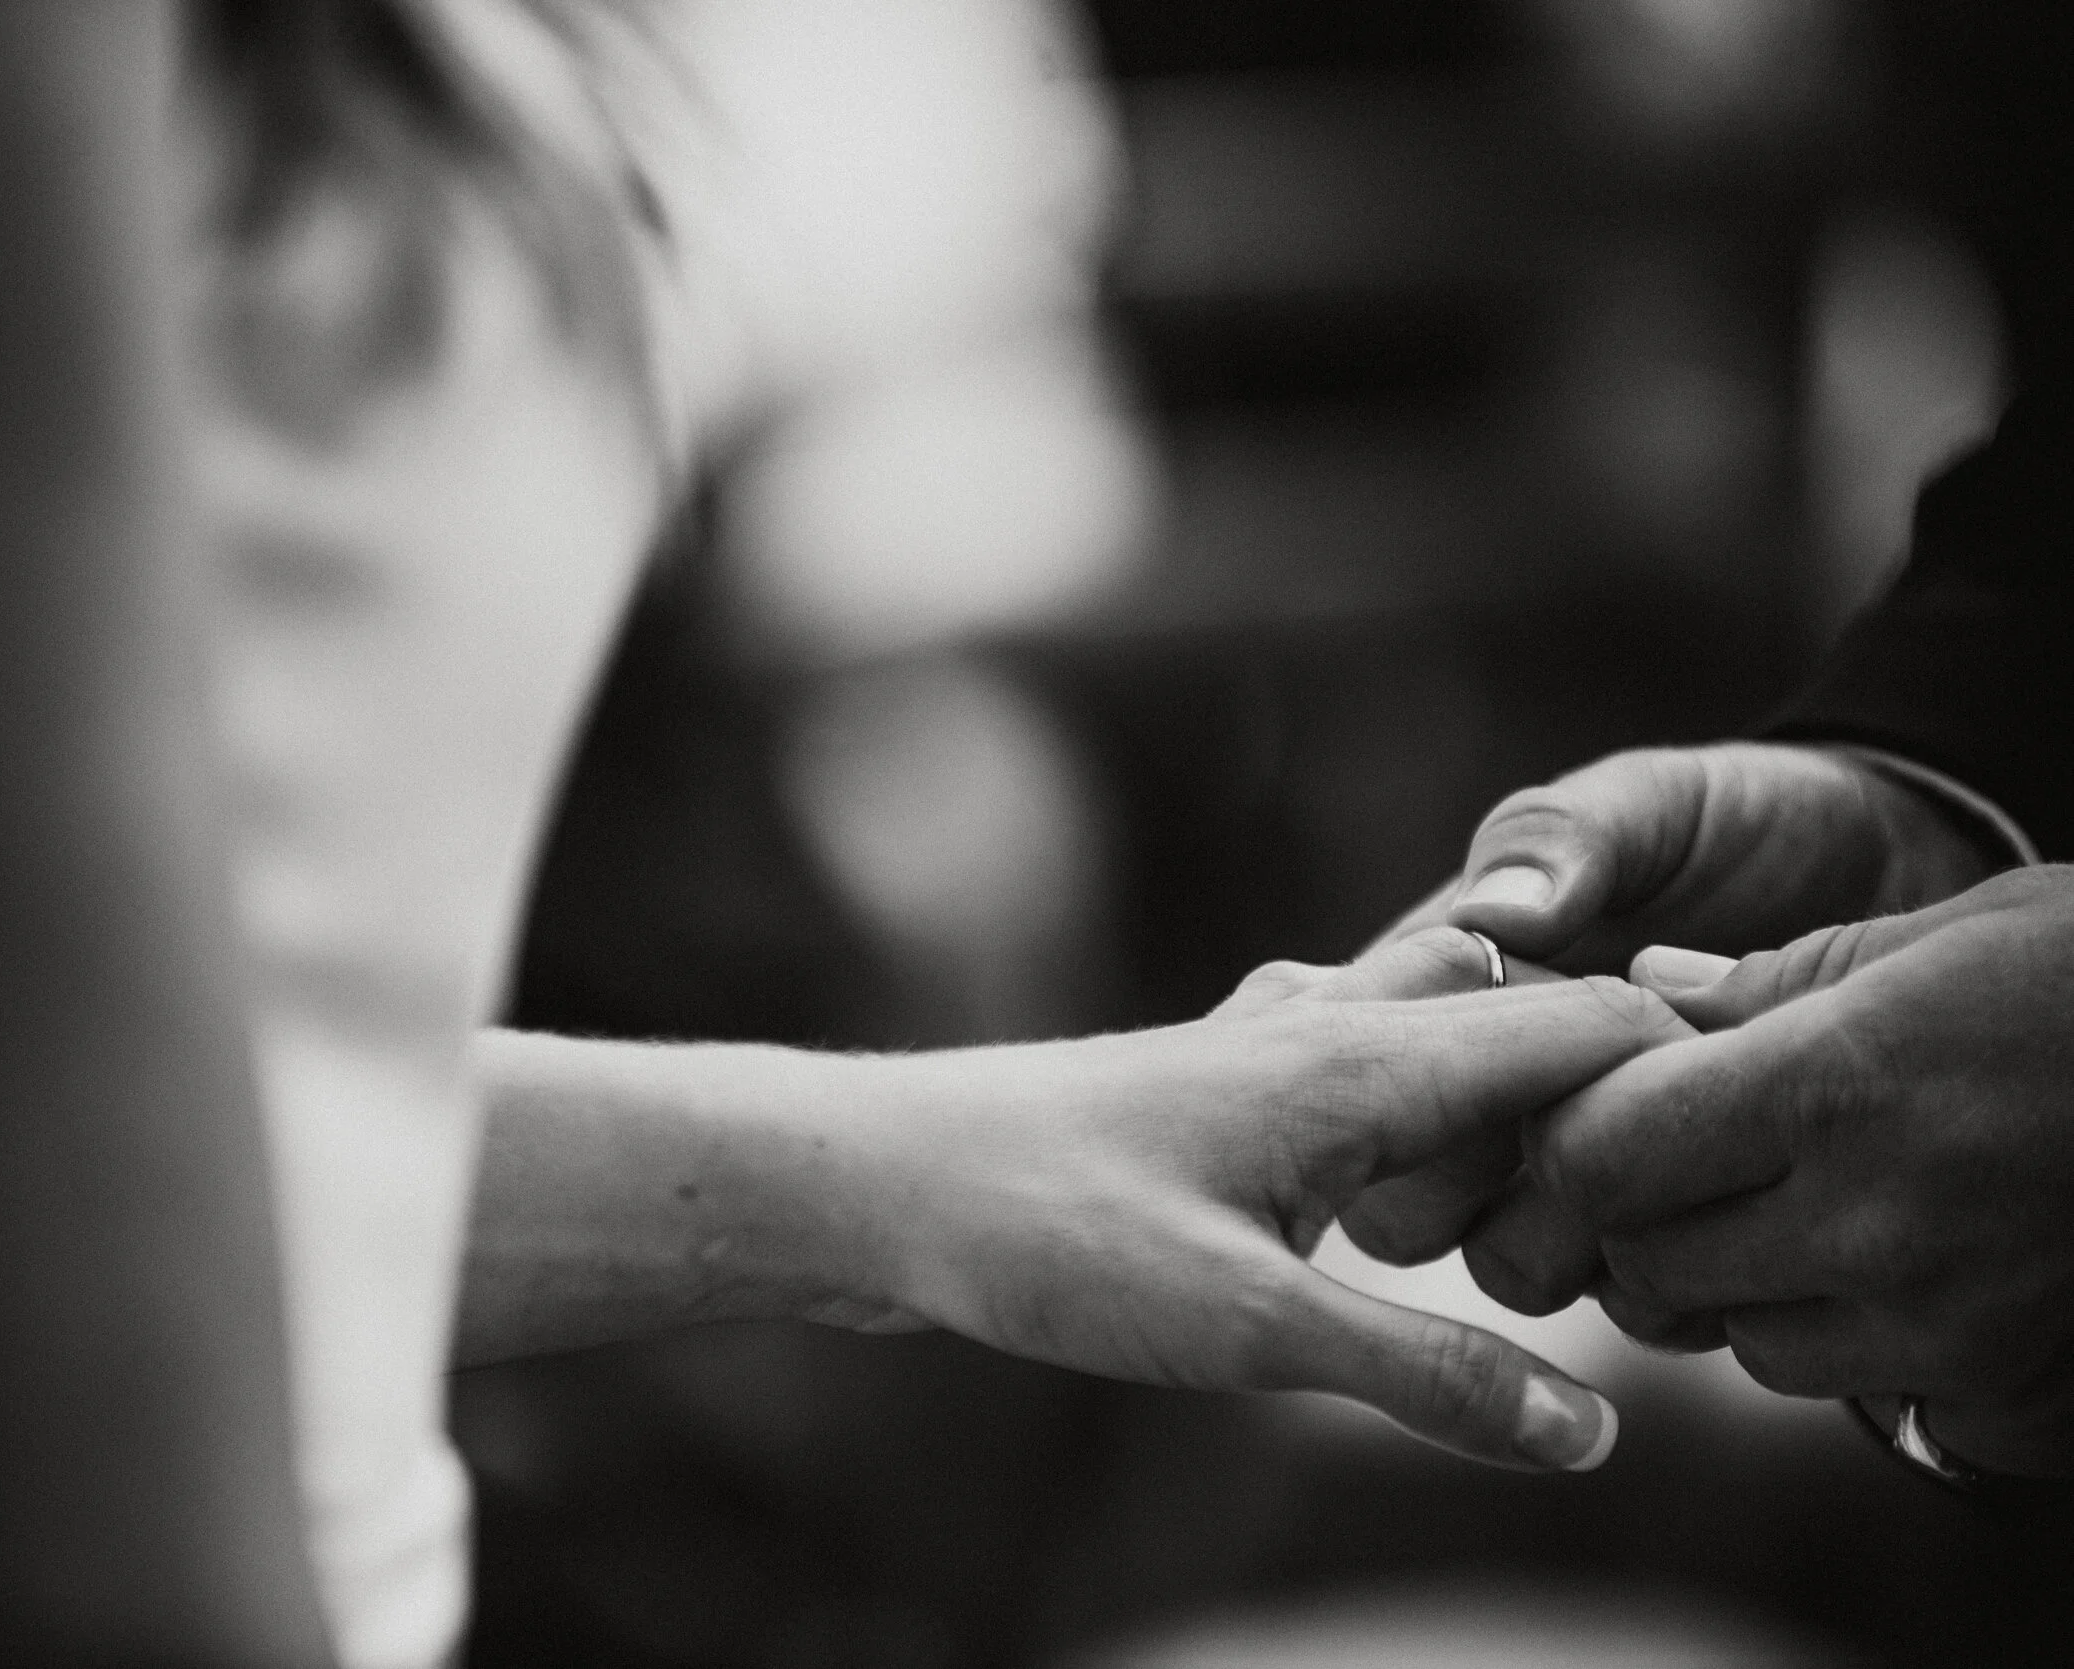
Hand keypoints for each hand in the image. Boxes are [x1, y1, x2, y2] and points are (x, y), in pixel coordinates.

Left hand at [849, 928, 1686, 1471]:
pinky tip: (1410, 1164)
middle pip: (1526, 1013)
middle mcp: (1329, 1028)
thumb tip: (1593, 1431)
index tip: (1762, 1148)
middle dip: (1616, 1081)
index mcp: (1366, 1061)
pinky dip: (1425, 1103)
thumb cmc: (1049, 1234)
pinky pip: (1364, 1062)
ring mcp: (1268, 1047)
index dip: (1691, 1074)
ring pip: (1440, 1029)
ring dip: (1514, 1090)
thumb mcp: (1248, 1327)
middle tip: (1683, 1182)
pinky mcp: (1220, 1088)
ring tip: (1577, 1180)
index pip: (1585, 1022)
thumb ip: (1425, 1372)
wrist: (886, 1180)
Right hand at [1347, 743, 1998, 1269]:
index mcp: (1436, 997)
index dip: (1461, 1070)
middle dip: (1507, 1174)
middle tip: (1627, 1099)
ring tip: (1683, 1154)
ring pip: (1501, 1267)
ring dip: (1586, 1234)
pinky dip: (1669, 1277)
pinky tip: (1733, 1210)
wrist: (1886, 872)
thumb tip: (1502, 919)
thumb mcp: (1652, 803)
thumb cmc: (1745, 822)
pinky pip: (1620, 1304)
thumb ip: (1564, 840)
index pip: (1378, 1078)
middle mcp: (1473, 1105)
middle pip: (1405, 1205)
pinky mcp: (1656, 1235)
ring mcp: (1562, 1180)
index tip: (1583, 1016)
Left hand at [1473, 867, 2073, 1476]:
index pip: (1599, 1157)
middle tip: (1699, 1162)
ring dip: (1748, 1288)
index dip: (1576, 1140)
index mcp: (1836, 1085)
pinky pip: (1867, 1395)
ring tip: (1824, 1202)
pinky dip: (1860, 1344)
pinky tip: (1915, 1265)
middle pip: (1648, 1265)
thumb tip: (1638, 992)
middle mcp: (1877, 1222)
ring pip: (1746, 1343)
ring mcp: (1946, 1325)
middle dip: (1645, 1218)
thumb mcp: (1929, 938)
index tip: (1602, 1110)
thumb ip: (1763, 982)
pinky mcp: (2008, 1394)